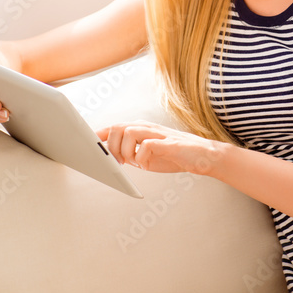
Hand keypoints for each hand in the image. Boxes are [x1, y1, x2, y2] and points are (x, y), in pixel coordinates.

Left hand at [96, 120, 226, 175]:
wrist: (202, 156)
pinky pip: (145, 146)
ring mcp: (157, 134)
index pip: (115, 127)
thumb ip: (131, 152)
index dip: (99, 134)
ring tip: (132, 162)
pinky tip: (144, 165)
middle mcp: (147, 127)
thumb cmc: (174, 156)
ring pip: (128, 132)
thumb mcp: (147, 155)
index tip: (89, 145)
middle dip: (112, 146)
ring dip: (125, 151)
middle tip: (119, 162)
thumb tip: (112, 157)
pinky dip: (140, 157)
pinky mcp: (167, 143)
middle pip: (117, 127)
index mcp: (141, 128)